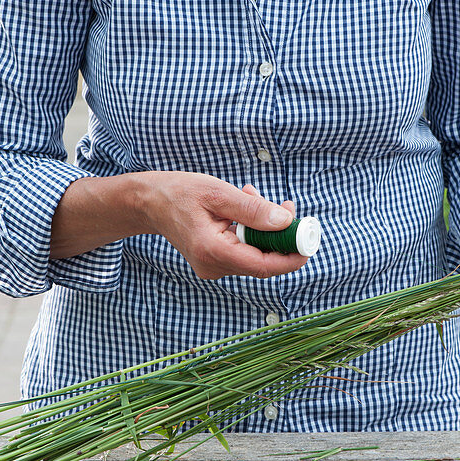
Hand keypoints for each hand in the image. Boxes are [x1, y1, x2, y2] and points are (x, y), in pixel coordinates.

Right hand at [136, 173, 307, 279]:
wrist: (150, 203)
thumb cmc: (180, 193)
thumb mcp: (218, 193)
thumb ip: (252, 209)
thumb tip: (284, 221)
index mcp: (213, 251)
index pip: (264, 265)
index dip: (291, 255)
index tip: (308, 239)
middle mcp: (213, 266)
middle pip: (263, 262)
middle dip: (281, 236)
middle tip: (287, 207)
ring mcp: (213, 268)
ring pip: (255, 255)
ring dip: (265, 229)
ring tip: (253, 195)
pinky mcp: (215, 262)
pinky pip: (245, 251)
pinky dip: (252, 231)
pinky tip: (243, 208)